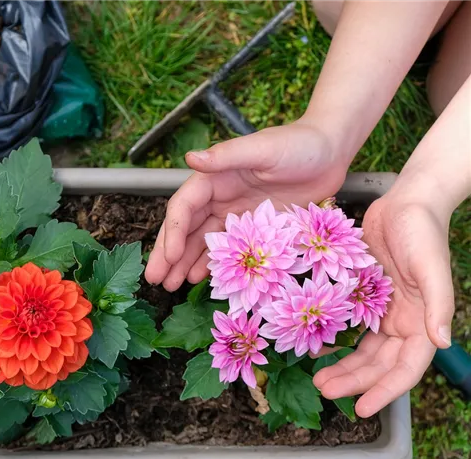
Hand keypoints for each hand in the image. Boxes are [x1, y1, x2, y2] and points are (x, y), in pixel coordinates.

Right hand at [145, 119, 348, 290]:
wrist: (331, 151)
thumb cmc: (299, 144)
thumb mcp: (262, 148)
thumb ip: (227, 156)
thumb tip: (190, 157)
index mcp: (214, 177)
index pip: (184, 207)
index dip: (173, 232)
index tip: (169, 257)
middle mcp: (219, 196)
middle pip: (186, 228)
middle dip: (168, 253)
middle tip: (154, 279)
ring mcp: (235, 214)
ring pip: (202, 242)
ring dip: (185, 263)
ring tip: (170, 286)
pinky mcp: (254, 227)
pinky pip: (228, 249)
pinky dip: (213, 264)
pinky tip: (200, 279)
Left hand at [313, 193, 454, 417]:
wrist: (404, 202)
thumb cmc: (422, 232)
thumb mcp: (431, 268)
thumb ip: (437, 305)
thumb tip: (441, 342)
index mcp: (421, 322)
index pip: (404, 369)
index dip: (385, 392)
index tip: (361, 410)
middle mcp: (401, 321)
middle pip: (377, 364)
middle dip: (354, 382)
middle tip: (324, 390)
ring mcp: (382, 309)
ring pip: (362, 350)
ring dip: (342, 366)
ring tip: (317, 378)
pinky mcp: (364, 295)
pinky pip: (349, 325)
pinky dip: (334, 339)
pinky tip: (314, 346)